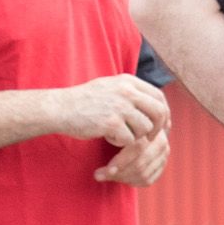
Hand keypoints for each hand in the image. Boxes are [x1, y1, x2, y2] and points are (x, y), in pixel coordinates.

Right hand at [55, 73, 170, 151]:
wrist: (59, 108)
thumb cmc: (85, 101)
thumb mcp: (111, 87)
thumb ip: (132, 93)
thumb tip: (160, 107)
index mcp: (128, 82)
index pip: (159, 97)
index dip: (164, 114)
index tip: (162, 126)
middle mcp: (127, 91)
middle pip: (158, 113)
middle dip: (157, 128)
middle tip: (150, 138)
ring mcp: (120, 106)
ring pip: (145, 128)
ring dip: (135, 136)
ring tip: (119, 134)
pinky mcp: (111, 123)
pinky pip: (129, 139)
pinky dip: (121, 142)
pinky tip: (108, 137)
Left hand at [96, 120, 171, 186]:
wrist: (130, 130)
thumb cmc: (116, 127)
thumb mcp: (114, 126)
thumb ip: (111, 132)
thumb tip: (101, 146)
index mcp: (149, 128)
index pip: (138, 148)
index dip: (120, 161)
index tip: (101, 170)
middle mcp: (160, 141)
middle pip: (140, 164)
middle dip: (118, 172)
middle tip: (98, 175)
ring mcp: (163, 155)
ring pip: (143, 174)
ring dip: (122, 178)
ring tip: (105, 176)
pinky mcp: (162, 166)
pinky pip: (147, 180)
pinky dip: (131, 182)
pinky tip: (118, 177)